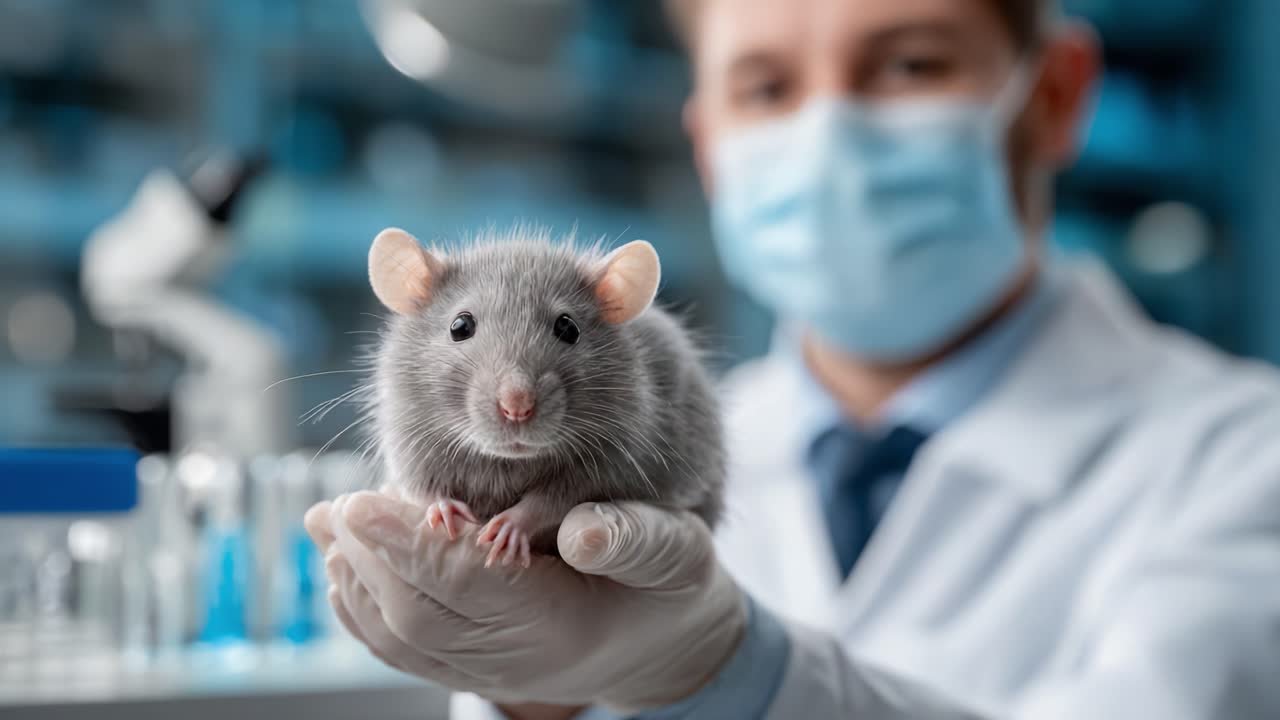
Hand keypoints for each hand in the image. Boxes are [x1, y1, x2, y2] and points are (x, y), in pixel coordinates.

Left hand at [306, 491, 746, 712]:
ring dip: (356, 577)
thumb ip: (635, 540)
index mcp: (560, 625)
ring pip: (401, 634)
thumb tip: (579, 531)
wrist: (658, 643)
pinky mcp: (467, 664)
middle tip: (336, 504)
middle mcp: (513, 658)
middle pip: (421, 613)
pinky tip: (344, 558)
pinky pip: (402, 645)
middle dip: (372, 555)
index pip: (472, 587)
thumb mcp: (676, 553)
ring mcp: (485, 668)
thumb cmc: (667, 585)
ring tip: (325, 520)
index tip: (365, 502)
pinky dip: (362, 603)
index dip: (415, 545)